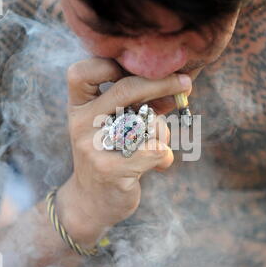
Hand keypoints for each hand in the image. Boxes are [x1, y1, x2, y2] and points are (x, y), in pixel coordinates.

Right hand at [57, 58, 191, 244]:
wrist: (91, 202)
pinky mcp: (110, 170)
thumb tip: (178, 83)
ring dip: (163, 133)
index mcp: (79, 107)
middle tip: (186, 82)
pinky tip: (160, 166)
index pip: (83, 71)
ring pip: (148, 122)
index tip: (141, 69)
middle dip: (163, 83)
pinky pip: (155, 151)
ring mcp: (93, 147)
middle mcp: (81, 123)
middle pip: (126, 88)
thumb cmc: (111, 156)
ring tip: (158, 146)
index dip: (113, 63)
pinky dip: (165, 157)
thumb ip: (138, 104)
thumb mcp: (115, 126)